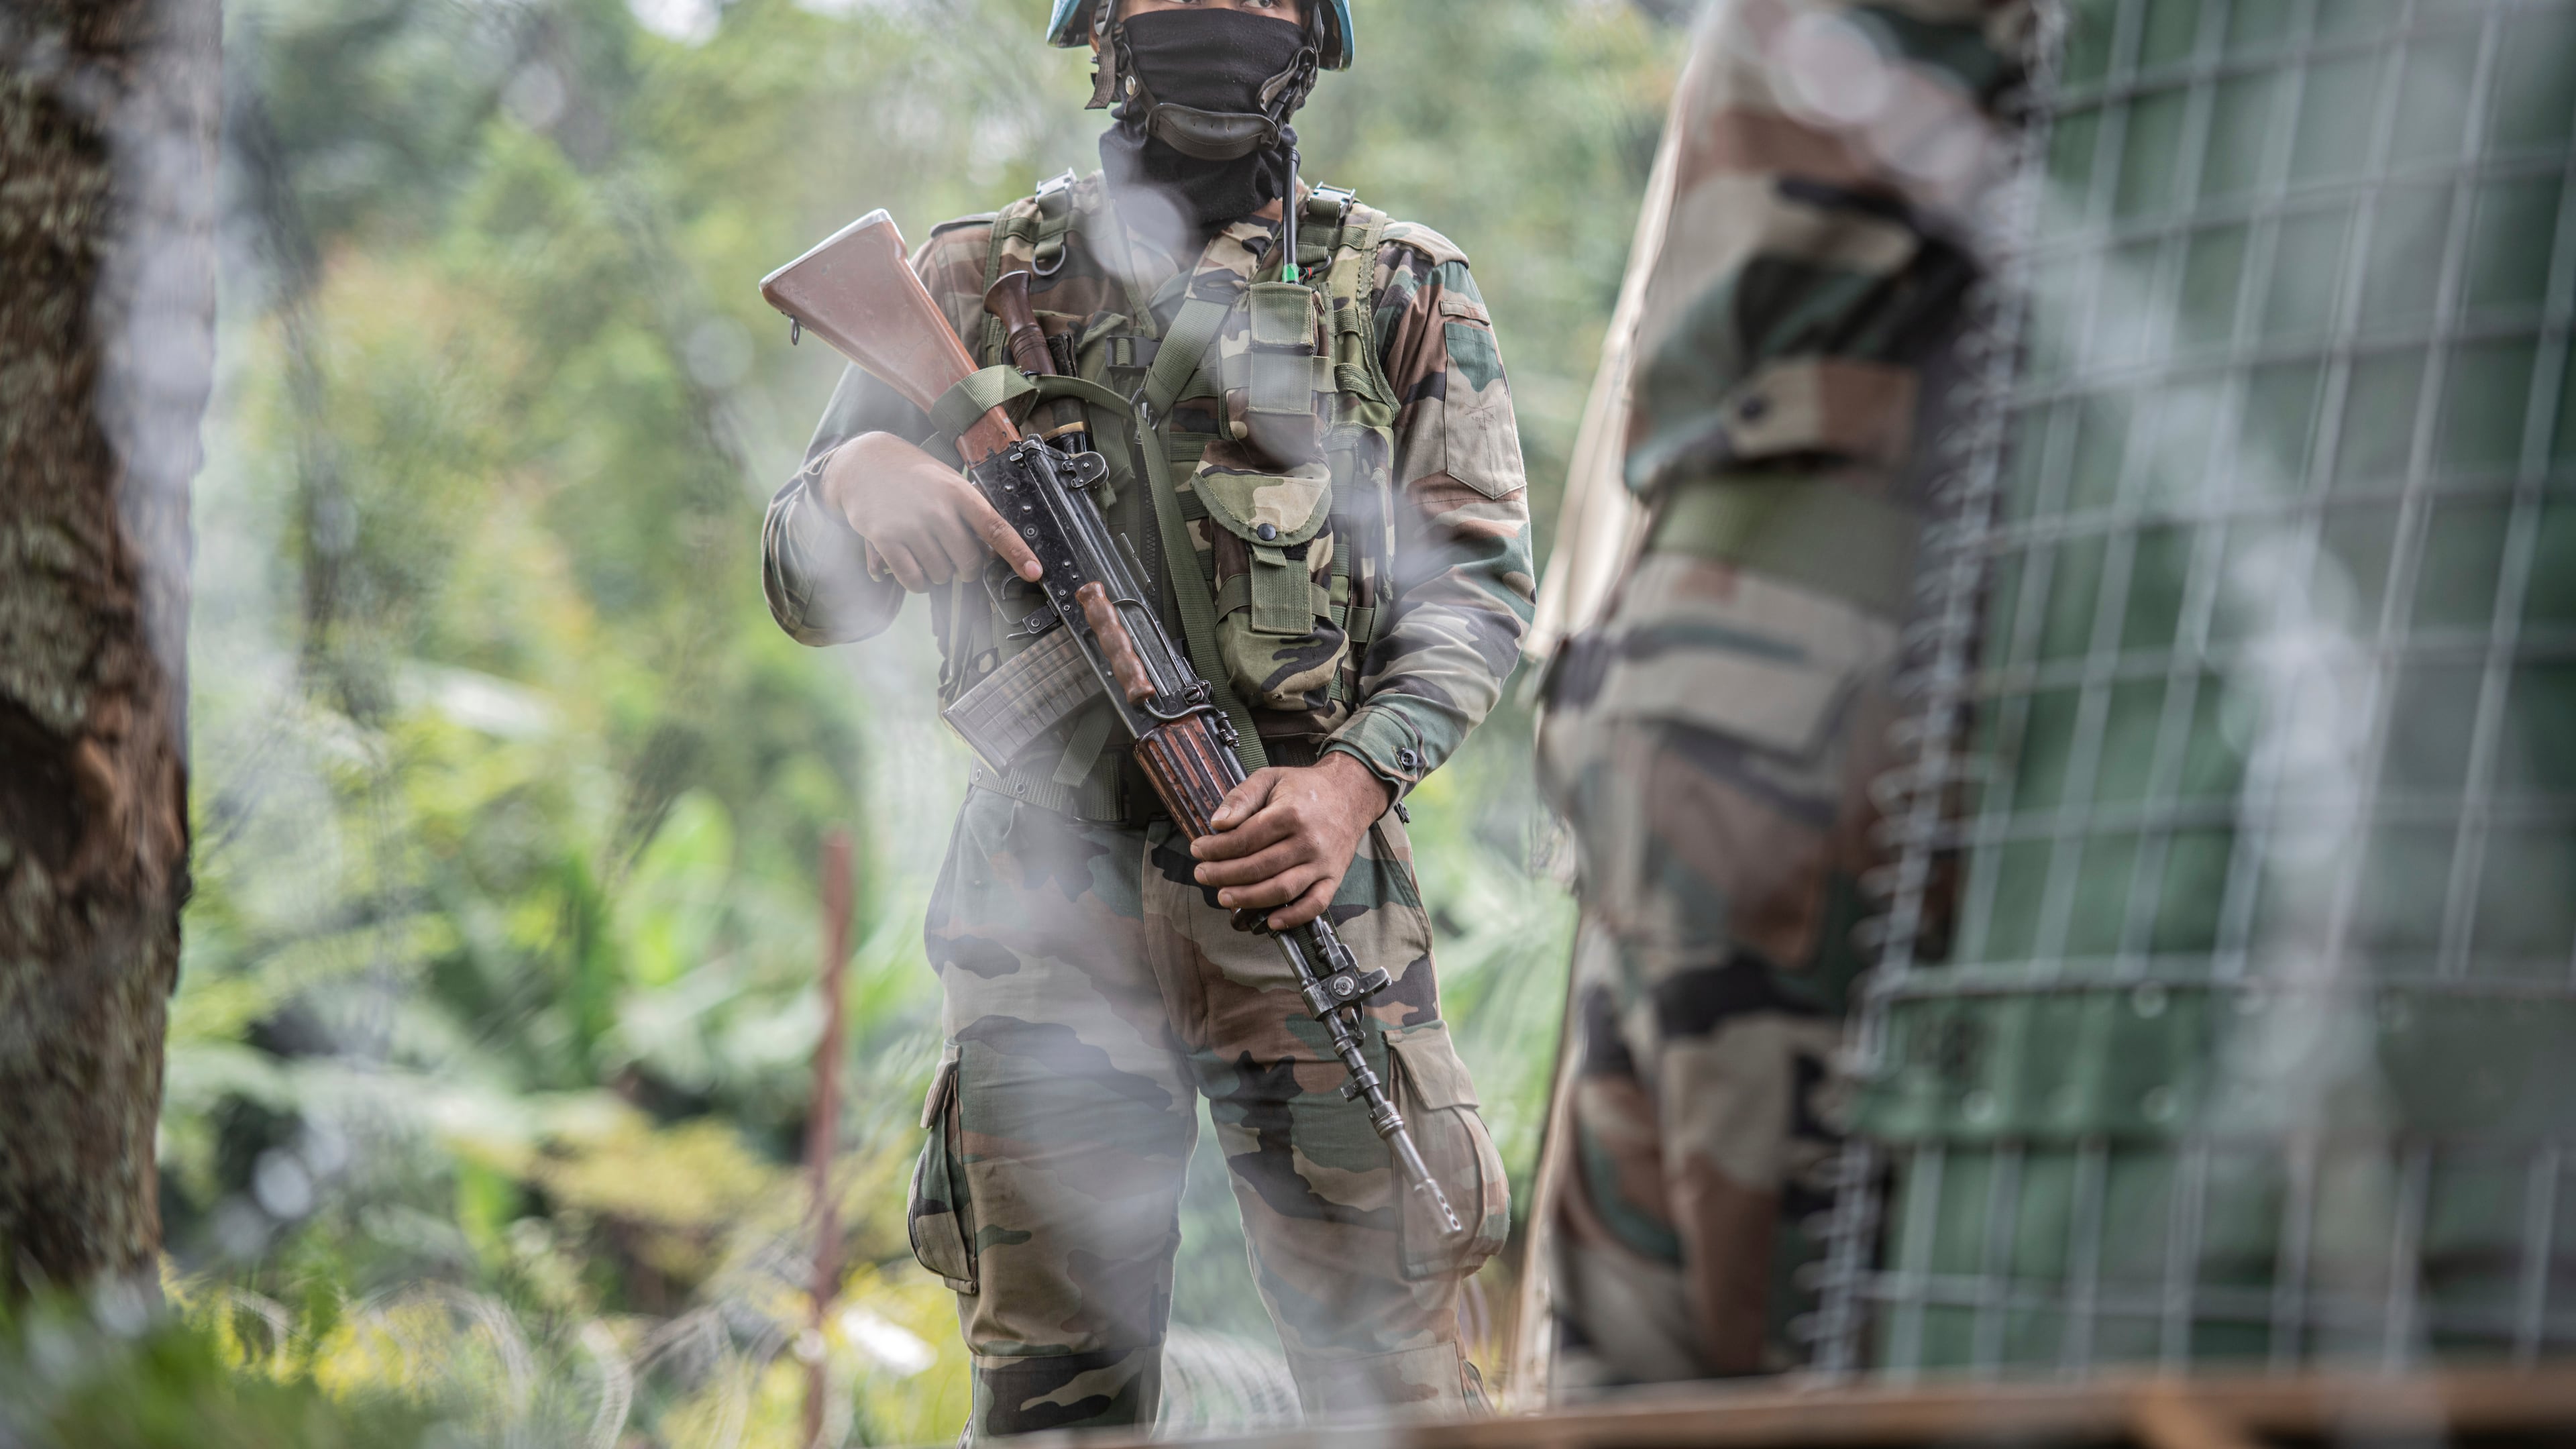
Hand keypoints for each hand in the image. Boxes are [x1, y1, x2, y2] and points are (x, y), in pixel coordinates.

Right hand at [816, 431, 1042, 592]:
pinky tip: (915, 567)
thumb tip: (993, 553)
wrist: (864, 462)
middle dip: (966, 568)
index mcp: (959, 492)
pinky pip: (915, 580)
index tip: (1035, 572)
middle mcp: (937, 509)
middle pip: (970, 563)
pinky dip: (919, 583)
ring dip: (939, 574)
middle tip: (953, 555)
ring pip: (942, 575)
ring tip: (927, 551)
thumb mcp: (948, 481)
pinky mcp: (885, 540)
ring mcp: (910, 525)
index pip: (995, 527)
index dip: (1017, 553)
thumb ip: (970, 513)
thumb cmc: (914, 475)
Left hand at [1190, 752, 1394, 930]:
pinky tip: (1271, 921)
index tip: (1198, 849)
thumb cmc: (1305, 788)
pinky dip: (1294, 917)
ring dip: (1248, 898)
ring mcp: (1323, 863)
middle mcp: (1309, 841)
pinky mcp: (1334, 878)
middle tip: (1202, 874)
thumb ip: (1241, 797)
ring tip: (1223, 896)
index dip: (1216, 848)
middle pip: (1258, 867)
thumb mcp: (1270, 778)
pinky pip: (1316, 904)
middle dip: (1223, 874)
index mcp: (1291, 813)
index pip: (1245, 839)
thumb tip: (1218, 823)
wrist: (1351, 794)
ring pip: (1281, 889)